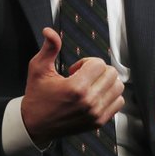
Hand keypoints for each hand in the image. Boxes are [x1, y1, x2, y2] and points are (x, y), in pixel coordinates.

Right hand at [21, 27, 124, 147]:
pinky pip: (118, 102)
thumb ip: (49, 48)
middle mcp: (89, 102)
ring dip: (106, 81)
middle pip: (111, 73)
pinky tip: (95, 95)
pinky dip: (111, 95)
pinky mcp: (99, 122)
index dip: (87, 62)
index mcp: (76, 88)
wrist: (35, 124)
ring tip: (90, 85)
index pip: (99, 64)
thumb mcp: (38, 68)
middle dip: (98, 70)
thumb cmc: (37, 95)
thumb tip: (50, 31)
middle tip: (83, 76)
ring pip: (118, 87)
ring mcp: (96, 113)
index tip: (75, 70)